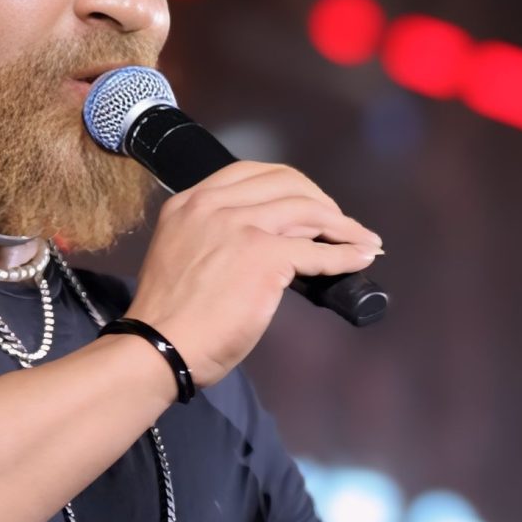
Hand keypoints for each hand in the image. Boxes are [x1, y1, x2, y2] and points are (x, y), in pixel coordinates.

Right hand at [129, 157, 383, 387]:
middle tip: (339, 224)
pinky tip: (361, 258)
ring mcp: (241, 227)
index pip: (251, 173)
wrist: (159, 348)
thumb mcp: (183, 254)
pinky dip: (346, 254)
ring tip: (362, 240)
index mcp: (190, 202)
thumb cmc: (169, 318)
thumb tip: (266, 243)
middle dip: (321, 201)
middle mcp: (215, 205)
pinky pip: (319, 251)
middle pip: (287, 183)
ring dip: (343, 226)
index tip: (308, 203)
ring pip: (309, 211)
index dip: (290, 185)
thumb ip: (214, 238)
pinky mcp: (265, 256)